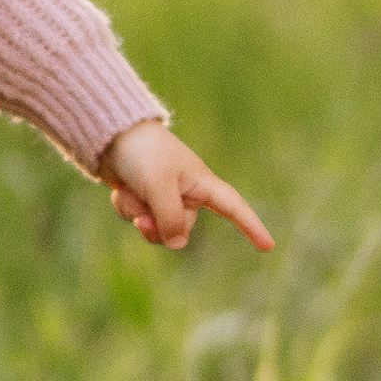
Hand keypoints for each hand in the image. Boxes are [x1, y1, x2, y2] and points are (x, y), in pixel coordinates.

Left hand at [100, 119, 275, 253]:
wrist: (112, 134)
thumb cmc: (143, 153)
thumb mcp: (159, 187)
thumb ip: (170, 218)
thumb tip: (177, 244)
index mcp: (201, 183)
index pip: (233, 207)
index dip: (251, 226)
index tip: (268, 246)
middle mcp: (186, 192)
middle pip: (180, 228)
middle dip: (158, 225)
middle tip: (142, 214)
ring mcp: (163, 196)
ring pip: (156, 227)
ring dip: (138, 215)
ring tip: (130, 192)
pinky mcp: (143, 198)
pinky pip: (137, 218)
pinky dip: (127, 207)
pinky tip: (122, 188)